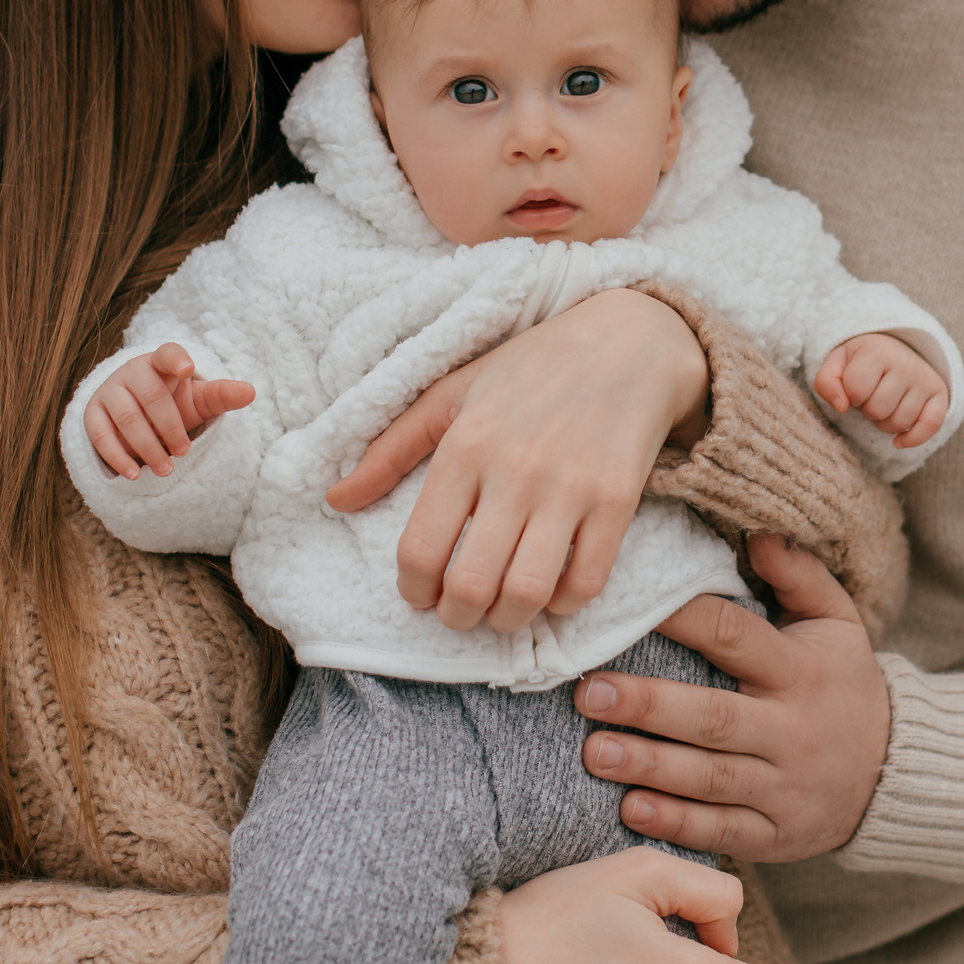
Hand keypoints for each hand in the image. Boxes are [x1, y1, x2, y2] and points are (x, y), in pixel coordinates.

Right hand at [83, 343, 255, 478]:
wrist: (136, 415)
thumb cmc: (172, 402)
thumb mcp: (199, 399)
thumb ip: (222, 395)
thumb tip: (251, 392)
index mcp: (161, 362)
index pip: (168, 353)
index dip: (176, 359)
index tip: (187, 368)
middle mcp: (132, 372)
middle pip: (151, 396)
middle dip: (169, 427)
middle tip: (184, 452)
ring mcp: (109, 391)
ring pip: (126, 417)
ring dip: (147, 446)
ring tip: (166, 470)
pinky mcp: (92, 413)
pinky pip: (100, 434)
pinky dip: (117, 456)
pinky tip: (133, 474)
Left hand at [326, 288, 709, 634]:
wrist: (628, 343)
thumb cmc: (530, 369)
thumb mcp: (452, 393)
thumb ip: (389, 450)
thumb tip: (334, 500)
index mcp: (465, 445)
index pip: (420, 549)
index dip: (413, 590)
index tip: (421, 595)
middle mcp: (515, 470)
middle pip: (470, 585)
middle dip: (457, 617)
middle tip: (460, 611)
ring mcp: (570, 488)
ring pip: (526, 594)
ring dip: (507, 620)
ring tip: (502, 609)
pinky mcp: (618, 501)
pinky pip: (586, 583)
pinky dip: (563, 604)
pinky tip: (552, 590)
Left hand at [579, 534, 889, 861]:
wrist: (895, 772)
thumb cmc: (844, 684)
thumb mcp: (838, 622)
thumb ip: (800, 575)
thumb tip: (756, 533)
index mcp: (799, 670)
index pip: (734, 637)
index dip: (682, 619)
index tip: (630, 607)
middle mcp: (791, 730)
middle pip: (714, 718)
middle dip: (649, 707)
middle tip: (590, 692)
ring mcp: (784, 787)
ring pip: (711, 778)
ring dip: (651, 766)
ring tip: (595, 751)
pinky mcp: (775, 834)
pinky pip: (722, 831)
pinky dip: (676, 824)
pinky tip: (630, 809)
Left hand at [813, 333, 948, 449]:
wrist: (893, 347)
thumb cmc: (860, 361)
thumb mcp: (836, 364)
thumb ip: (826, 383)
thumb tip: (841, 407)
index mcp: (877, 352)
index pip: (856, 391)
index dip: (850, 396)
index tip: (854, 387)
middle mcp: (905, 363)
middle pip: (877, 410)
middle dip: (867, 410)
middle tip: (870, 397)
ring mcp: (924, 379)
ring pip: (900, 422)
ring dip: (884, 423)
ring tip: (883, 406)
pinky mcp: (940, 392)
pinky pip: (931, 424)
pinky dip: (913, 439)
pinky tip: (899, 441)